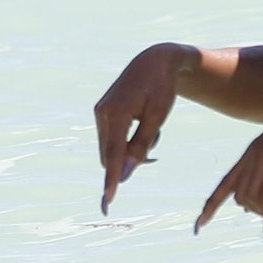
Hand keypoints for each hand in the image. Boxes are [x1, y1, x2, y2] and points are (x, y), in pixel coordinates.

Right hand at [93, 43, 189, 213]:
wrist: (154, 61)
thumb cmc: (161, 89)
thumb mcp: (158, 118)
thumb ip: (141, 146)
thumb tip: (124, 174)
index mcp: (116, 113)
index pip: (113, 155)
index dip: (111, 180)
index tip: (107, 201)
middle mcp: (102, 113)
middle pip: (110, 155)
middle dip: (128, 162)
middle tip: (154, 154)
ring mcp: (100, 112)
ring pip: (110, 149)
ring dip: (128, 152)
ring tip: (152, 131)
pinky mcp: (102, 112)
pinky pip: (111, 138)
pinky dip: (125, 142)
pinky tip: (142, 126)